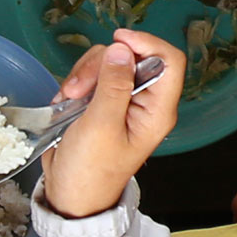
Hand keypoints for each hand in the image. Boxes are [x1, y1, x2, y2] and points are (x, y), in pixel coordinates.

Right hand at [43, 29, 184, 218]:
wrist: (69, 196)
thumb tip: (122, 49)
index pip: (169, 61)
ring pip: (109, 62)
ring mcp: (123, 100)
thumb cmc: (91, 170)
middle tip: (78, 89)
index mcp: (158, 110)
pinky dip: (77, 82)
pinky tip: (66, 103)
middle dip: (101, 65)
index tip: (118, 40)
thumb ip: (113, 86)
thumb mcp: (101, 127)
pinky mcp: (102, 101)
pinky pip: (93, 75)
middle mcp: (146, 101)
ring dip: (84, 75)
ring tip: (70, 99)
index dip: (147, 43)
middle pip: (132, 57)